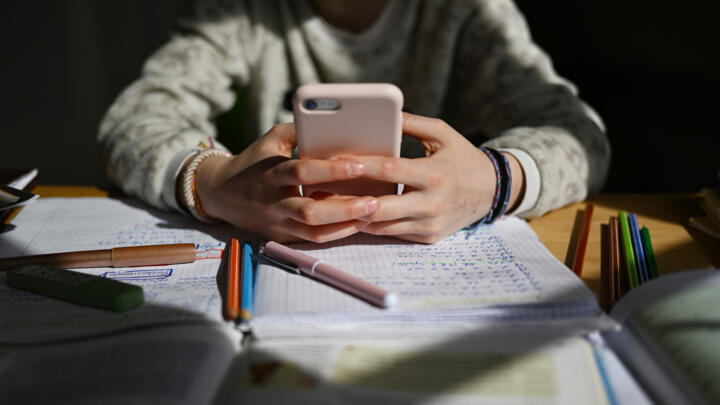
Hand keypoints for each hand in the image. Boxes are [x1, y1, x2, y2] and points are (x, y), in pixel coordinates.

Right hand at [191, 123, 379, 242]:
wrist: (220, 193)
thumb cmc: (254, 161)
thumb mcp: (271, 140)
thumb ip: (299, 129)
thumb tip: (332, 118)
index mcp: (271, 173)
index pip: (303, 172)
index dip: (332, 170)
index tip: (359, 165)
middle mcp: (273, 201)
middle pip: (310, 211)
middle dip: (345, 208)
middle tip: (374, 201)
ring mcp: (277, 223)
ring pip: (314, 232)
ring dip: (346, 225)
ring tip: (372, 214)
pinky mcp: (282, 237)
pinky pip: (313, 240)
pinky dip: (337, 234)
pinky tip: (359, 224)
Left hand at [339, 112, 524, 242]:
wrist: (492, 192)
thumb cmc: (462, 158)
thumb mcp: (444, 134)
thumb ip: (413, 124)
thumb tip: (384, 114)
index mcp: (435, 174)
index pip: (391, 170)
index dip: (363, 166)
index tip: (337, 161)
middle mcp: (432, 203)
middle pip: (381, 207)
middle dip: (350, 200)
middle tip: (323, 191)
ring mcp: (429, 225)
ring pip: (382, 226)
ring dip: (355, 216)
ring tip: (330, 203)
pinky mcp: (427, 238)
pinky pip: (392, 234)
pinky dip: (371, 225)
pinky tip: (352, 214)